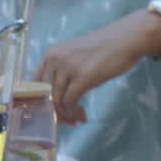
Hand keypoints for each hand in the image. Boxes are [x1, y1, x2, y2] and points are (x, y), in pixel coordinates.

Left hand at [34, 10, 160, 124]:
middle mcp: (54, 60)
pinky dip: (74, 112)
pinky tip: (81, 116)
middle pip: (44, 94)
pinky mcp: (82, 77)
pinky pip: (70, 102)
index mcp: (50, 55)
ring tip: (76, 119)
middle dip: (53, 112)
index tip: (48, 113)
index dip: (39, 101)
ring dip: (66, 114)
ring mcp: (68, 68)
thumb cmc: (105, 48)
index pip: (33, 83)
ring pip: (57, 100)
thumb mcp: (75, 56)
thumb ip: (62, 71)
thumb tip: (56, 96)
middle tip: (64, 121)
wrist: (127, 38)